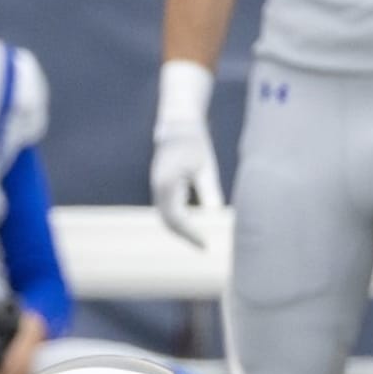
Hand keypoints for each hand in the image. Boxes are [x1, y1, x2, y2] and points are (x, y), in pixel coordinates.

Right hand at [150, 60, 224, 248]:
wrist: (178, 126)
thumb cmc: (195, 143)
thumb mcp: (205, 166)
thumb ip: (209, 190)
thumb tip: (215, 215)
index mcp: (167, 183)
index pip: (175, 218)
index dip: (190, 233)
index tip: (205, 243)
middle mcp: (157, 188)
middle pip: (168, 222)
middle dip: (186, 237)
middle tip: (205, 247)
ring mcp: (157, 189)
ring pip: (167, 218)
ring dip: (182, 232)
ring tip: (201, 241)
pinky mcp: (161, 189)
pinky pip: (168, 211)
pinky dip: (180, 222)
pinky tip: (195, 228)